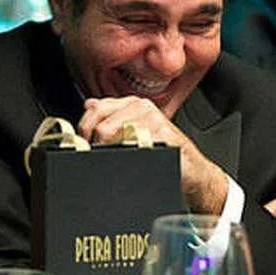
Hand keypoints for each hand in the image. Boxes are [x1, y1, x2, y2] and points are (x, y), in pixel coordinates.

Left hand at [78, 96, 227, 212]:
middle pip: (100, 124)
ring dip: (109, 153)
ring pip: (111, 134)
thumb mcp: (134, 131)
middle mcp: (142, 107)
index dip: (83, 129)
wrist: (191, 170)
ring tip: (119, 161)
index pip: (95, 108)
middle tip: (100, 157)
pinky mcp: (163, 134)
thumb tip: (89, 104)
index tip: (84, 145)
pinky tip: (135, 161)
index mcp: (132, 103)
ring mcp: (153, 119)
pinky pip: (131, 145)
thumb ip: (111, 116)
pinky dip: (127, 157)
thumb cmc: (163, 152)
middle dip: (94, 144)